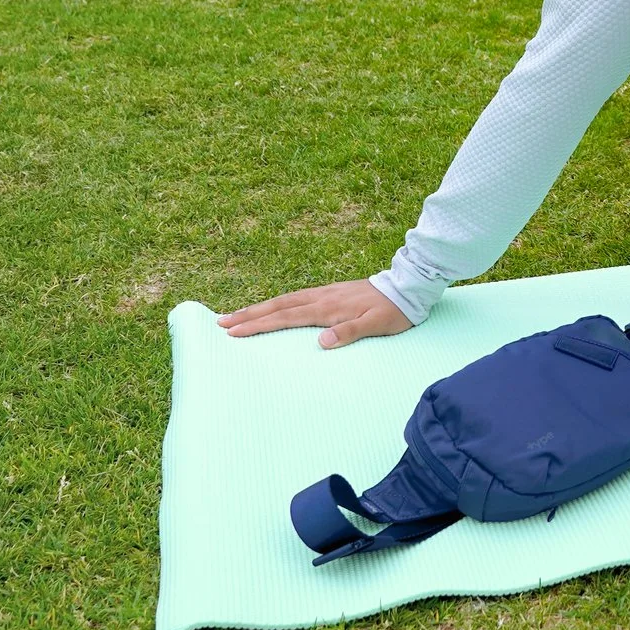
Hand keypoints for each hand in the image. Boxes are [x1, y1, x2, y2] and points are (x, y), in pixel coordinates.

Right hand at [218, 279, 412, 348]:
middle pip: (277, 306)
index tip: (233, 331)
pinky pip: (295, 298)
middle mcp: (321, 297)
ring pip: (284, 300)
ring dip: (259, 308)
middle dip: (248, 315)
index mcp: (327, 308)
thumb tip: (322, 342)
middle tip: (221, 323)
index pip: (285, 317)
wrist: (408, 287)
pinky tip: (272, 307)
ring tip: (236, 314)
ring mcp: (325, 293)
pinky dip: (277, 303)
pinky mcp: (330, 292)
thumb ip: (350, 332)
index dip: (258, 325)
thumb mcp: (377, 325)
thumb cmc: (394, 311)